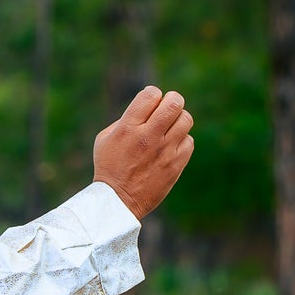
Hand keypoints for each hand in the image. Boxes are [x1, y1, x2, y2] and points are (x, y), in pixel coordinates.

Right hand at [92, 85, 193, 220]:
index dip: (152, 95)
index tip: (149, 105)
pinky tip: (170, 147)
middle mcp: (148, 136)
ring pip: (186, 119)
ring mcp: (164, 151)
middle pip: (175, 102)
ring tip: (169, 129)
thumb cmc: (109, 166)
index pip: (151, 94)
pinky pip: (189, 141)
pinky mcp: (175, 165)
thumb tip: (148, 106)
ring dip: (178, 120)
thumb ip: (126, 118)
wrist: (117, 201)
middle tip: (166, 110)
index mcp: (128, 127)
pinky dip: (181, 141)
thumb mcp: (106, 138)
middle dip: (172, 101)